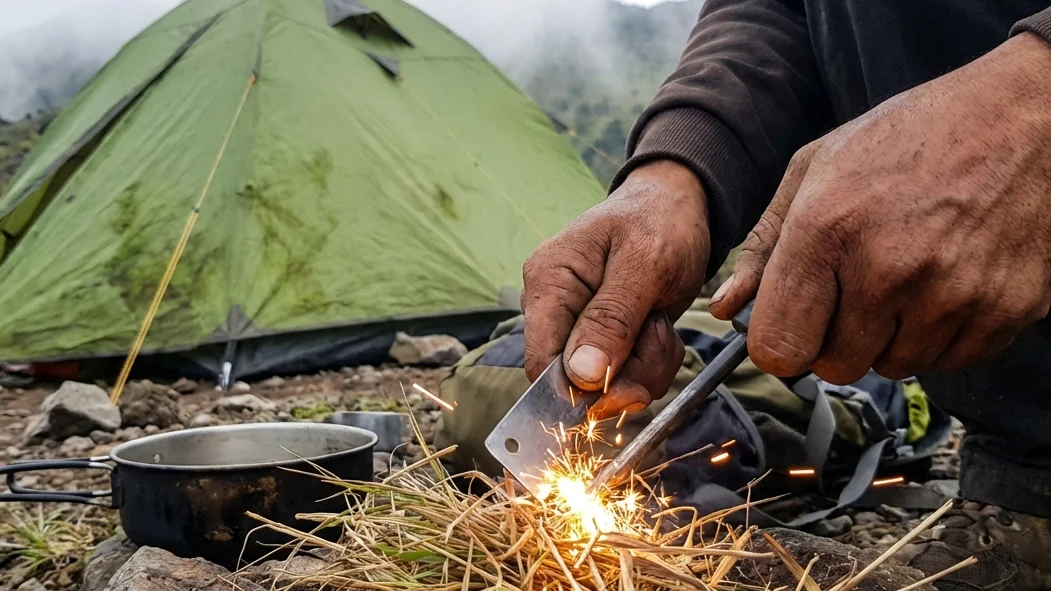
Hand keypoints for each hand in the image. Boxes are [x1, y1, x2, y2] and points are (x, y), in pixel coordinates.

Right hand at [521, 160, 708, 415]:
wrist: (679, 205)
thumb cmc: (658, 220)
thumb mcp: (645, 264)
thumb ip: (612, 319)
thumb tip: (580, 376)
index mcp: (548, 283)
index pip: (540, 362)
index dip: (577, 389)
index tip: (624, 389)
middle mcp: (555, 310)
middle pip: (578, 382)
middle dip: (628, 370)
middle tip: (659, 329)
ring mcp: (579, 327)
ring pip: (609, 385)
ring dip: (647, 364)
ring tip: (661, 319)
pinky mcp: (604, 339)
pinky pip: (627, 376)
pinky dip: (653, 361)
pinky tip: (660, 326)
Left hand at [710, 32, 1050, 383]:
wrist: (1022, 117)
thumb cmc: (907, 138)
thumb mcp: (815, 169)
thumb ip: (762, 245)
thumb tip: (724, 308)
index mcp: (827, 229)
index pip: (779, 348)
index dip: (780, 342)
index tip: (792, 322)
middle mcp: (888, 269)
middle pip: (834, 367)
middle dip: (834, 338)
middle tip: (855, 289)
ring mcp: (952, 294)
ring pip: (891, 367)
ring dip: (889, 336)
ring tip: (906, 274)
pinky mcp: (1005, 311)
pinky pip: (947, 362)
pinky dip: (939, 335)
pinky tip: (945, 281)